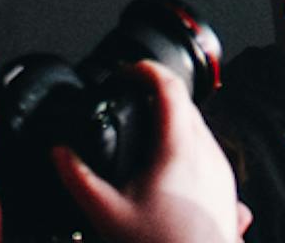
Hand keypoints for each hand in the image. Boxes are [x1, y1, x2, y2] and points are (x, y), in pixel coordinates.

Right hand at [55, 59, 243, 242]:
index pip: (169, 87)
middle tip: (127, 97)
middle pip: (184, 102)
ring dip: (170, 117)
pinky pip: (205, 147)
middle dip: (154, 92)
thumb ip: (79, 179)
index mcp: (179, 149)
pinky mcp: (225, 184)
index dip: (144, 70)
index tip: (126, 70)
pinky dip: (183, 141)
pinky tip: (163, 164)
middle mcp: (207, 151)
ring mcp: (220, 168)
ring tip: (141, 129)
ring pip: (197, 124)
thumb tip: (59, 153)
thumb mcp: (108, 215)